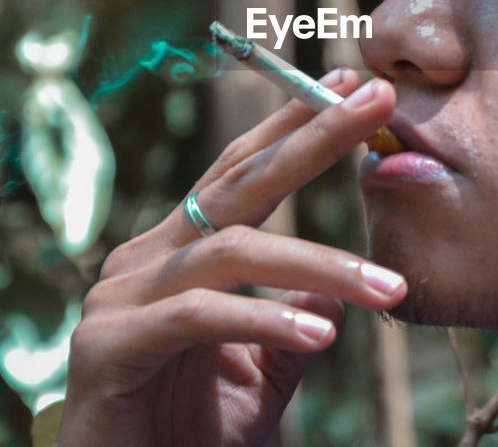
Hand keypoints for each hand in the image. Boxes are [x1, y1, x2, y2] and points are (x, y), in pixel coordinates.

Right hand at [59, 69, 405, 446]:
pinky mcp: (109, 346)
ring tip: (388, 287)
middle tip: (375, 102)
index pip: (241, 173)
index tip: (348, 85)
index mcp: (178, 254)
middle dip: (312, 137)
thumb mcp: (260, 379)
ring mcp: (121, 298)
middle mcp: (146, 260)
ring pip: (232, 251)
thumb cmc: (185, 438)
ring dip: (319, 263)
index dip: (293, 125)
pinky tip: (321, 333)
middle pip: (238, 184)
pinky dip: (264, 319)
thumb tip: (338, 289)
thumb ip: (292, 330)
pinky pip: (198, 314)